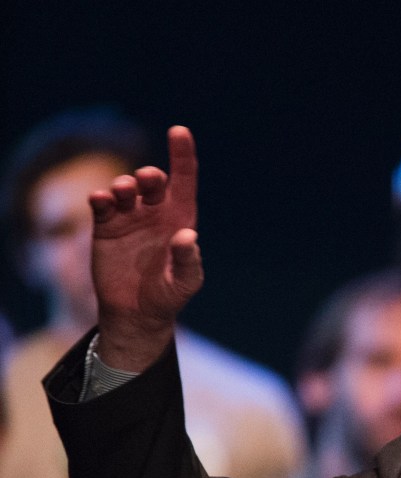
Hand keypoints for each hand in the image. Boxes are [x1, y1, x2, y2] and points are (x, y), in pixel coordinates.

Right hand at [88, 125, 202, 370]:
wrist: (135, 313)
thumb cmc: (168, 296)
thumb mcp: (185, 283)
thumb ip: (189, 260)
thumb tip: (187, 236)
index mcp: (180, 218)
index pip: (184, 181)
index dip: (183, 155)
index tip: (179, 131)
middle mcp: (155, 212)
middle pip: (153, 181)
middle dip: (149, 175)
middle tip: (145, 180)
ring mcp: (129, 216)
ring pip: (125, 187)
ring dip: (122, 184)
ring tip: (120, 193)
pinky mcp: (105, 226)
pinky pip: (101, 203)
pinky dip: (100, 197)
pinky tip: (101, 199)